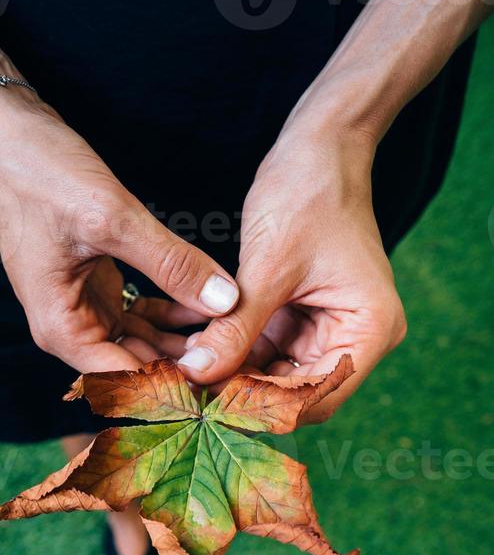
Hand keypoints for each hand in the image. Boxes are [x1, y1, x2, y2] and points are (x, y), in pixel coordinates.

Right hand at [0, 90, 238, 372]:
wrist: (2, 132)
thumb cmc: (38, 174)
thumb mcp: (110, 219)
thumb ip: (170, 263)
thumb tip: (226, 301)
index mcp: (61, 328)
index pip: (124, 380)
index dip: (173, 385)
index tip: (223, 379)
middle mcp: (70, 327)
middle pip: (136, 367)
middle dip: (185, 366)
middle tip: (243, 359)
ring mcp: (83, 306)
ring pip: (143, 341)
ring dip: (184, 340)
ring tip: (234, 335)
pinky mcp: (96, 284)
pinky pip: (141, 313)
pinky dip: (173, 311)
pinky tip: (209, 305)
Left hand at [175, 124, 406, 422]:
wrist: (319, 147)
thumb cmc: (308, 195)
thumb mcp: (268, 268)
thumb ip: (234, 328)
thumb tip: (196, 374)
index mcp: (369, 331)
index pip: (316, 398)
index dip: (265, 407)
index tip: (211, 405)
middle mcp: (355, 338)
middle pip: (295, 392)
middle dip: (243, 391)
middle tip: (188, 391)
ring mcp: (329, 329)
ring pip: (274, 374)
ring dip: (232, 372)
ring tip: (184, 372)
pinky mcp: (303, 318)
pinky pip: (265, 349)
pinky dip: (234, 348)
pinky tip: (195, 348)